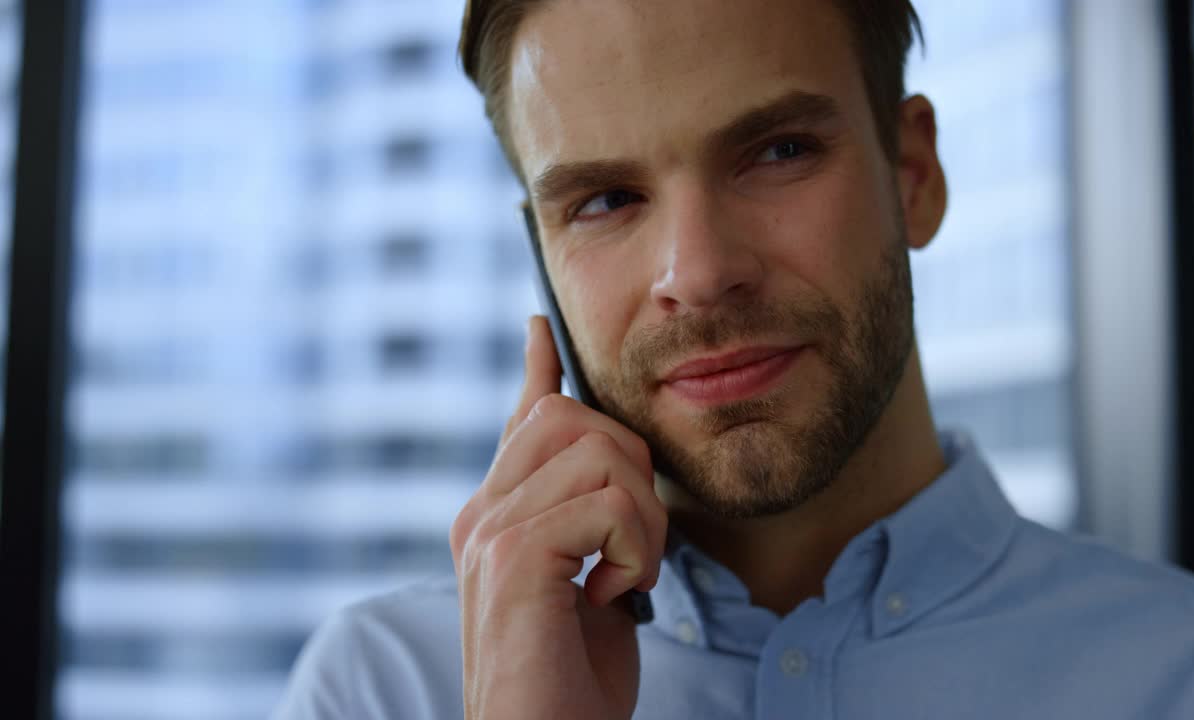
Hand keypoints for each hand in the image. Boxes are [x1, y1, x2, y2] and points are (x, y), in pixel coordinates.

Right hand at [450, 315, 667, 719]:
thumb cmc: (570, 680)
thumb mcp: (586, 589)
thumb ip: (588, 529)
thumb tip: (616, 478)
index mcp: (495, 516)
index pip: (520, 421)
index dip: (538, 369)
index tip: (541, 326)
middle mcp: (481, 512)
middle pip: (571, 416)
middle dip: (631, 466)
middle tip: (632, 545)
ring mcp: (489, 530)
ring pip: (599, 453)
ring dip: (642, 519)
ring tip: (624, 577)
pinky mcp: (511, 557)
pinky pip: (608, 505)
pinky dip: (634, 551)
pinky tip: (611, 596)